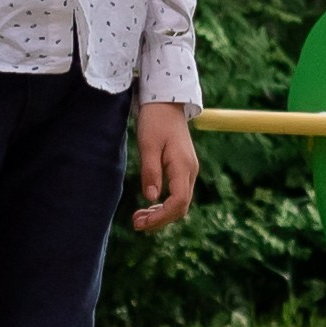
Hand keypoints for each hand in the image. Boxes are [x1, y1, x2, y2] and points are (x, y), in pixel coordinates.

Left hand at [133, 101, 198, 231]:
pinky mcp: (183, 168)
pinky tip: (149, 205)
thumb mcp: (148, 145)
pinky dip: (164, 203)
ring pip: (180, 202)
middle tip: (135, 223)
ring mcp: (188, 170)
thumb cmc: (155, 121)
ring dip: (161, 213)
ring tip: (138, 217)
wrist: (166, 102)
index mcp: (183, 166)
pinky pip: (177, 193)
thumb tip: (151, 198)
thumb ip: (151, 172)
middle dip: (159, 219)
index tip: (142, 222)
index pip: (178, 202)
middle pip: (181, 206)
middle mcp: (190, 170)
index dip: (161, 216)